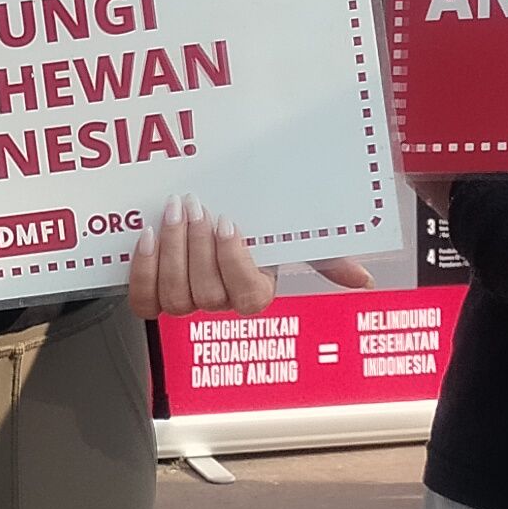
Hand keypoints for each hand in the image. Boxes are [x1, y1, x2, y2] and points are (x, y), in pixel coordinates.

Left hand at [125, 197, 379, 319]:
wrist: (211, 206)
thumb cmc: (257, 223)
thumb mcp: (292, 235)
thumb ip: (328, 257)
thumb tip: (365, 282)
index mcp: (254, 293)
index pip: (246, 298)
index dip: (233, 263)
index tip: (230, 221)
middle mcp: (218, 302)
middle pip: (204, 295)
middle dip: (196, 248)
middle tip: (196, 205)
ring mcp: (183, 300)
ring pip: (173, 298)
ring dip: (171, 252)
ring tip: (173, 212)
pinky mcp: (153, 292)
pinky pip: (143, 301)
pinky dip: (142, 270)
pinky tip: (147, 236)